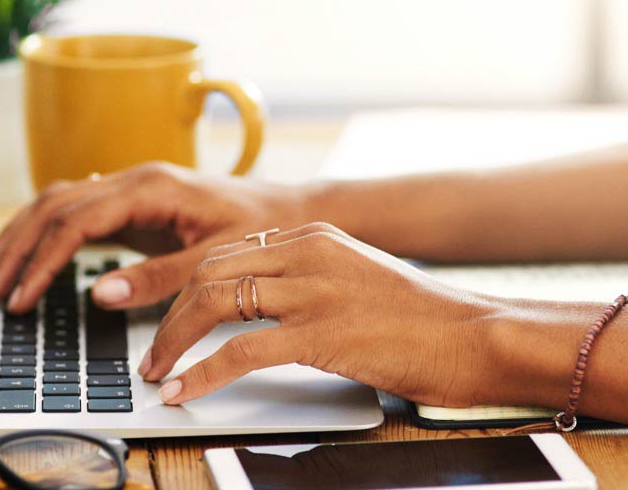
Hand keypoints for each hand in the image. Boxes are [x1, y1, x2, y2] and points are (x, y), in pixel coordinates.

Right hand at [0, 162, 309, 313]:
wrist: (291, 211)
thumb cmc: (262, 231)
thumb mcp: (215, 261)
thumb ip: (159, 278)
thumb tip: (100, 293)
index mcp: (151, 187)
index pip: (74, 221)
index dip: (41, 262)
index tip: (22, 298)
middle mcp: (134, 178)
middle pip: (53, 206)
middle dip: (18, 248)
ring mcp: (132, 187)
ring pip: (58, 201)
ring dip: (22, 236)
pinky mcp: (135, 202)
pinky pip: (76, 209)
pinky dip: (45, 230)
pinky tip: (28, 251)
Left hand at [140, 222, 507, 406]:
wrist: (476, 336)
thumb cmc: (424, 320)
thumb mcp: (358, 279)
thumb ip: (311, 280)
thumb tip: (261, 307)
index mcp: (315, 236)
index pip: (226, 252)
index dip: (185, 288)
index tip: (166, 319)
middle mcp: (309, 253)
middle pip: (210, 273)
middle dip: (168, 316)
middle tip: (152, 353)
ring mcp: (314, 291)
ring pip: (214, 303)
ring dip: (173, 342)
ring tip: (157, 373)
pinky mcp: (322, 333)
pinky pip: (240, 351)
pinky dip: (202, 373)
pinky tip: (184, 391)